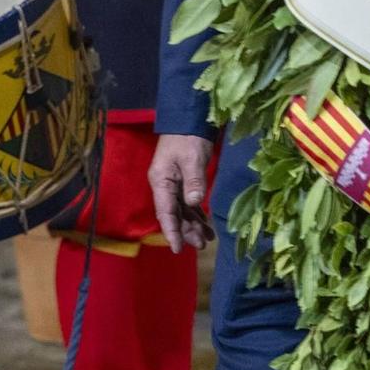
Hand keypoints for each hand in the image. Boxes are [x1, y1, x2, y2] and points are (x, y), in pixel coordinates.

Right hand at [149, 133, 215, 253]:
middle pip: (174, 215)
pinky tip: (205, 223)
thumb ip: (194, 181)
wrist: (189, 120)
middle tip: (202, 245)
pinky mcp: (183, 181)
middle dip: (186, 231)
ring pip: (182, 211)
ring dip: (193, 225)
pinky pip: (188, 203)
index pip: (165, 212)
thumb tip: (194, 203)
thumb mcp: (192, 158)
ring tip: (208, 239)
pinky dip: (197, 214)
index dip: (172, 232)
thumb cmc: (188, 137)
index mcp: (161, 182)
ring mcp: (173, 184)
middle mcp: (165, 186)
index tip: (178, 249)